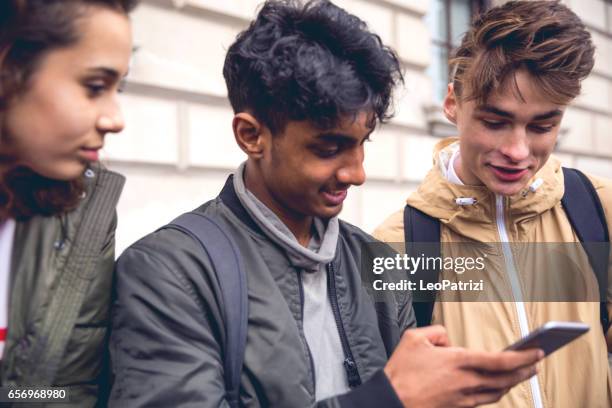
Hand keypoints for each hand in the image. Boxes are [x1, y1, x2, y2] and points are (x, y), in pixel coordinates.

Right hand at [384, 325, 543, 407]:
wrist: (391, 400)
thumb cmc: (401, 372)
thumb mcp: (414, 337)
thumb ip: (437, 331)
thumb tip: (449, 339)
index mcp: (457, 361)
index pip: (499, 360)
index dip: (522, 357)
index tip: (535, 352)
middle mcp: (465, 381)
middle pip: (505, 378)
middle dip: (524, 370)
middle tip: (536, 363)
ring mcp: (463, 397)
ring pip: (497, 392)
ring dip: (513, 383)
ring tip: (520, 374)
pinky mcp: (457, 407)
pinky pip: (484, 400)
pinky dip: (496, 392)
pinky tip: (497, 388)